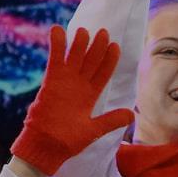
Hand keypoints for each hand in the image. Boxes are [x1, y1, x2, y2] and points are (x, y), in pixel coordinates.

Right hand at [10, 26, 133, 175]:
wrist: (47, 146)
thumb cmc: (69, 141)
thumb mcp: (94, 130)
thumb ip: (111, 120)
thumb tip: (130, 114)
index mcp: (89, 96)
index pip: (102, 74)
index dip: (109, 60)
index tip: (115, 46)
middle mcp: (78, 86)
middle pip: (90, 61)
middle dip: (97, 46)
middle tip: (103, 31)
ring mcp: (64, 82)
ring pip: (74, 57)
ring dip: (80, 43)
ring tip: (85, 30)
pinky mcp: (51, 82)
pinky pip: (55, 60)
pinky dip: (56, 45)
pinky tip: (57, 30)